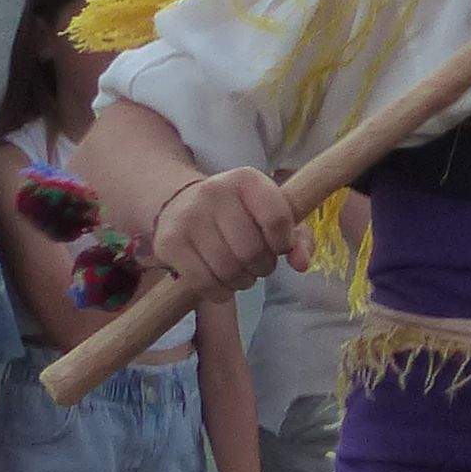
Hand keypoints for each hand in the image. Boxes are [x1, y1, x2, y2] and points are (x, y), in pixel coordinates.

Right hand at [155, 167, 303, 296]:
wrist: (181, 204)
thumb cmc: (239, 213)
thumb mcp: (271, 214)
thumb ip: (298, 238)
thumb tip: (301, 264)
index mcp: (246, 179)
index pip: (277, 218)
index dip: (284, 243)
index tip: (278, 248)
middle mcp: (214, 192)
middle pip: (252, 249)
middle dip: (263, 267)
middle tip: (259, 266)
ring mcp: (188, 217)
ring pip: (228, 269)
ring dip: (243, 281)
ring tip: (243, 275)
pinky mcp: (169, 243)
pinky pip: (203, 281)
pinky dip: (220, 292)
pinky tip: (223, 285)